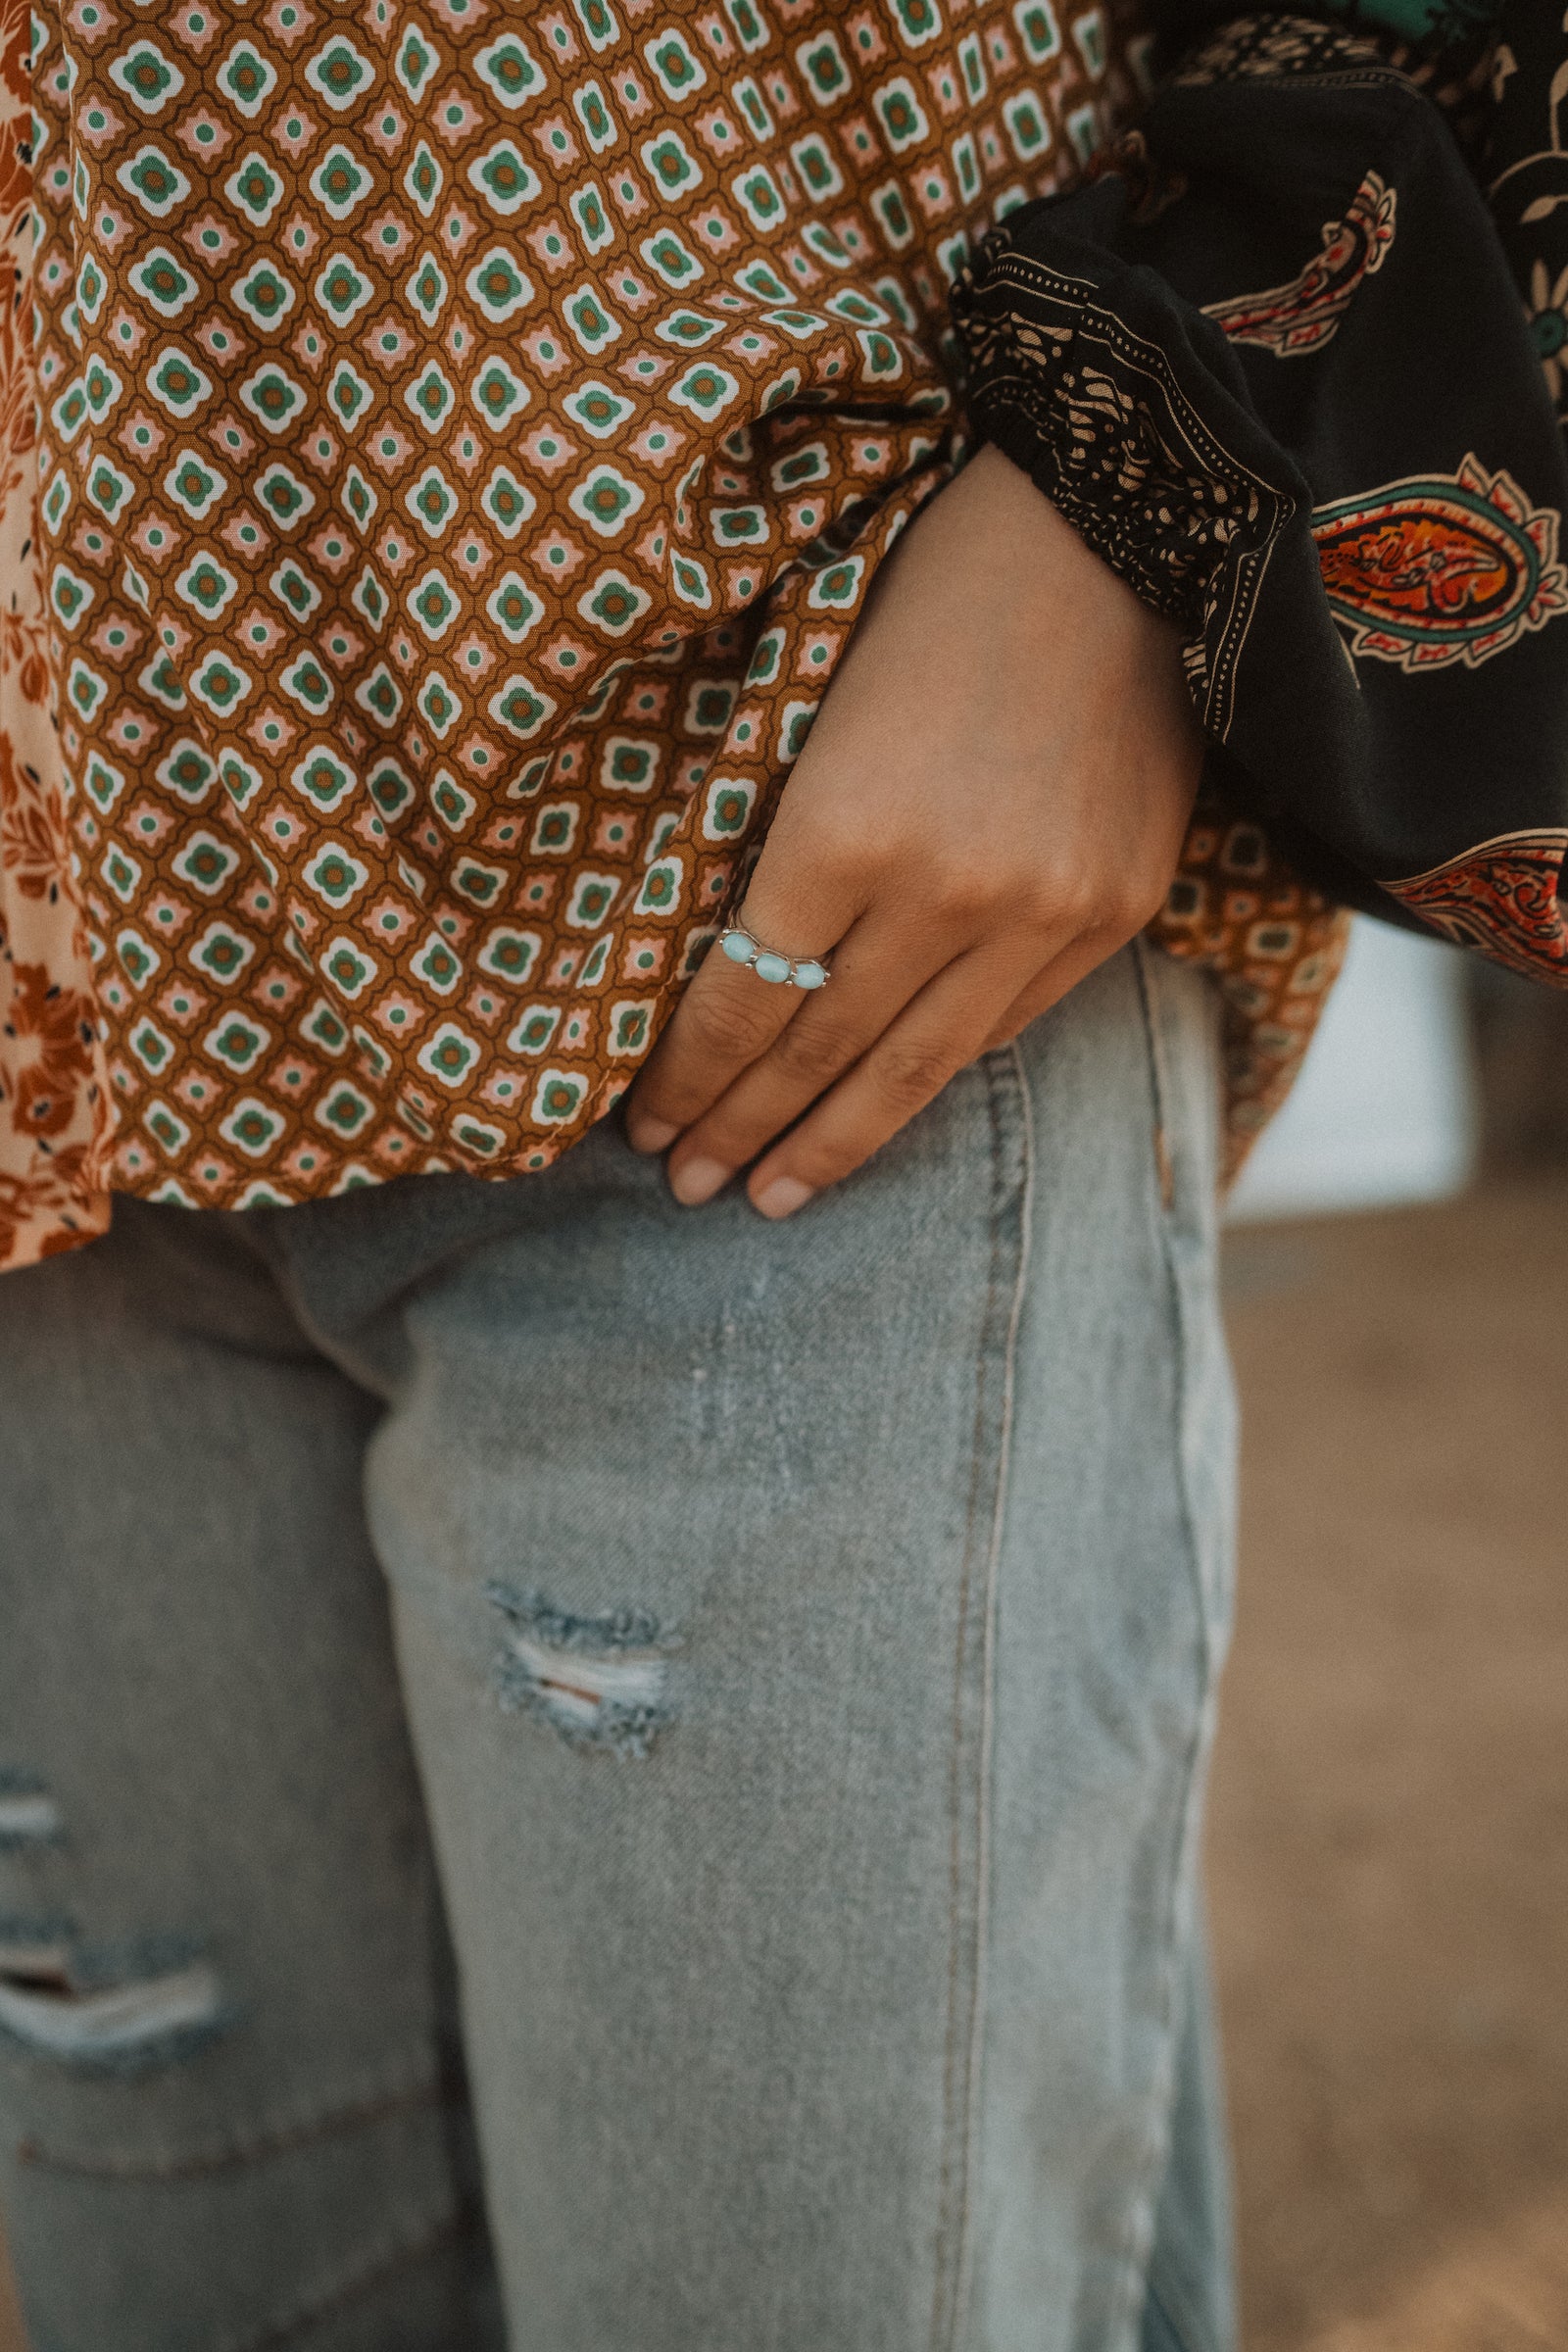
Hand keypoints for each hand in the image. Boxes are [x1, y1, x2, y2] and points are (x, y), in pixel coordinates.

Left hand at [624, 443, 1202, 1216]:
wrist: (1118, 533)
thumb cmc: (933, 592)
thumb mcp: (818, 712)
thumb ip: (787, 853)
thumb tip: (742, 978)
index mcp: (844, 829)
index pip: (742, 1001)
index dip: (689, 1079)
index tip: (647, 1129)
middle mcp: (948, 893)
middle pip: (820, 1054)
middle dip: (743, 1130)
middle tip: (690, 1190)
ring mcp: (1042, 912)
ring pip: (917, 1069)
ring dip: (836, 1142)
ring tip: (775, 1197)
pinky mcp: (1113, 910)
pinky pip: (1007, 1025)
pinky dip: (936, 1071)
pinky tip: (888, 1102)